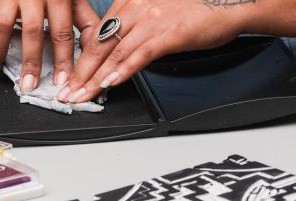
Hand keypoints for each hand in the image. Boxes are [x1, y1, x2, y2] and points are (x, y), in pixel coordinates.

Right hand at [0, 0, 99, 91]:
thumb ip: (84, 20)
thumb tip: (94, 49)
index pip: (63, 32)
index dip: (63, 59)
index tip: (62, 80)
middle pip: (33, 32)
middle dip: (32, 62)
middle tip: (30, 84)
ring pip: (3, 27)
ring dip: (2, 53)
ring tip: (0, 71)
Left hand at [56, 0, 250, 102]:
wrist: (228, 3)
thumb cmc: (194, 9)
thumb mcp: (156, 13)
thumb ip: (134, 28)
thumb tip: (116, 52)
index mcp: (129, 1)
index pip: (96, 34)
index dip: (80, 59)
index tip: (70, 78)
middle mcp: (136, 8)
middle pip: (100, 45)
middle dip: (81, 72)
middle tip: (67, 93)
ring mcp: (152, 20)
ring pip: (115, 52)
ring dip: (95, 78)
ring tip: (82, 95)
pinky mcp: (170, 33)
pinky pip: (140, 55)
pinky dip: (123, 70)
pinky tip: (111, 83)